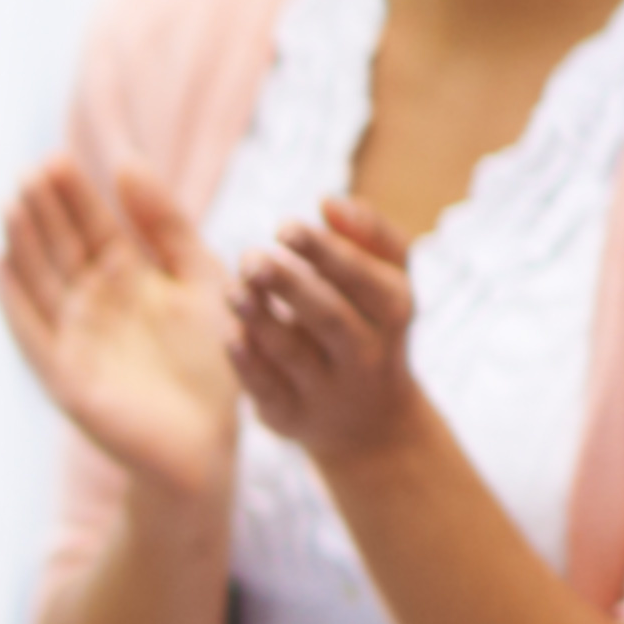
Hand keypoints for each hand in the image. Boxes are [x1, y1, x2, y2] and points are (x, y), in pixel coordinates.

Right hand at [0, 157, 242, 510]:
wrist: (208, 443)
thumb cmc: (214, 363)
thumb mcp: (201, 277)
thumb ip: (167, 225)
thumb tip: (128, 162)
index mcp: (127, 277)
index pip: (91, 225)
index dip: (73, 194)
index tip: (57, 158)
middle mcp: (93, 303)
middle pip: (60, 246)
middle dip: (44, 210)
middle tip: (32, 170)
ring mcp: (73, 336)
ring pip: (39, 279)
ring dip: (23, 243)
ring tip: (13, 203)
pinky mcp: (62, 373)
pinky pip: (30, 330)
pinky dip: (11, 299)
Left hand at [223, 197, 435, 469]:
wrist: (371, 422)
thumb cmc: (372, 325)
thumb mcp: (388, 279)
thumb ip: (367, 235)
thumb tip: (327, 200)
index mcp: (394, 312)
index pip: (367, 281)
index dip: (328, 254)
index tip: (285, 226)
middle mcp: (366, 355)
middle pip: (331, 318)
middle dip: (291, 285)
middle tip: (251, 257)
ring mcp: (328, 391)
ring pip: (293, 354)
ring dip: (260, 318)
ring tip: (233, 286)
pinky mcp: (291, 417)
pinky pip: (267, 390)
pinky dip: (247, 362)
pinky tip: (229, 332)